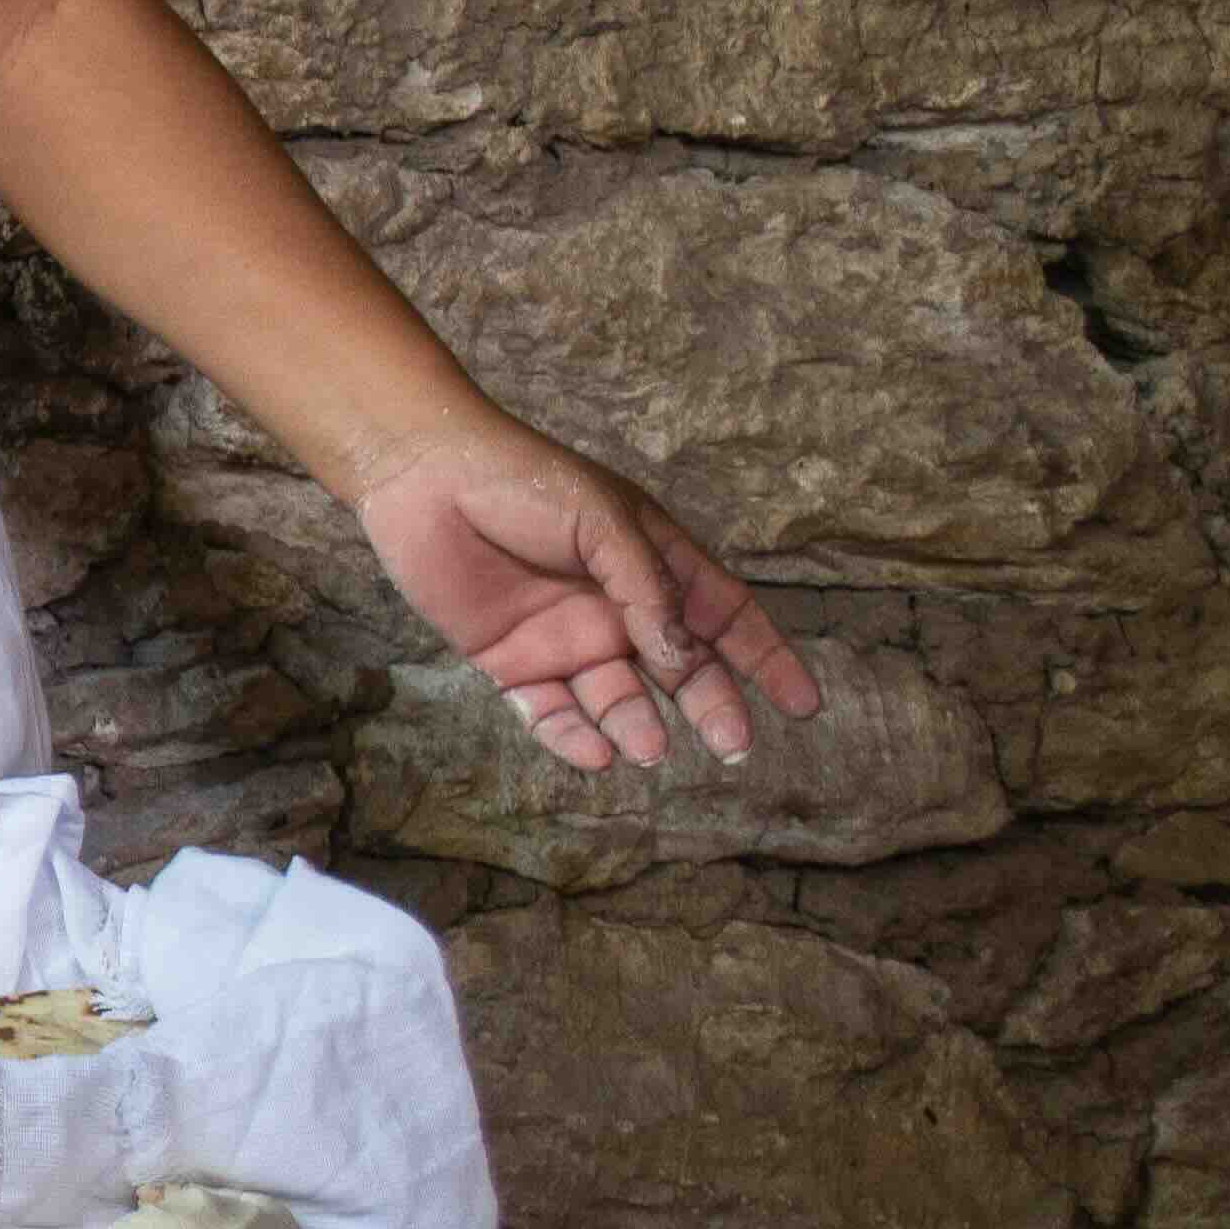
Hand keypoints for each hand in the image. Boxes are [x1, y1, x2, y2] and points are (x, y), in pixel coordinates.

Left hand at [345, 409, 822, 770]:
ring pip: (616, 700)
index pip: (725, 617)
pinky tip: (594, 753)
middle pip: (680, 671)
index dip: (767, 659)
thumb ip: (646, 588)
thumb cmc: (523, 480)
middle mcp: (615, 610)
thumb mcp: (603, 520)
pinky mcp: (509, 661)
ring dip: (637, 726)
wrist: (424, 475)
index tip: (805, 705)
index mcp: (651, 564)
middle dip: (712, 707)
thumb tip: (685, 658)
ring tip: (648, 745)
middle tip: (734, 745)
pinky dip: (572, 738)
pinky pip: (549, 712)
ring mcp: (564, 638)